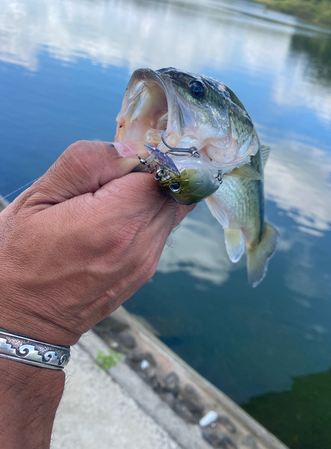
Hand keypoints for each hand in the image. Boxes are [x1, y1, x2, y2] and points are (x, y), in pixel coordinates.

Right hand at [0, 141, 192, 345]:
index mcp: (114, 223)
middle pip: (171, 192)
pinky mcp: (145, 273)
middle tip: (109, 183)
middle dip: (149, 177)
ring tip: (107, 203)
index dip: (142, 161)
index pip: (160, 173)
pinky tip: (113, 222)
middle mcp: (140, 245)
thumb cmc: (19, 257)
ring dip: (149, 197)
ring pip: (171, 210)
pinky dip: (146, 217)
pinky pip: (161, 230)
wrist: (23, 319)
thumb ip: (86, 163)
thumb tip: (131, 150)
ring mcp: (146, 263)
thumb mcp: (39, 197)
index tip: (115, 166)